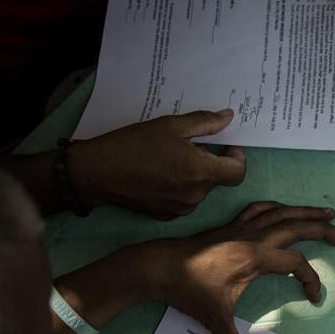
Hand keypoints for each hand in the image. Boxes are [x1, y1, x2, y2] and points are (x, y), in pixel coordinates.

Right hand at [68, 110, 244, 219]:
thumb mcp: (171, 125)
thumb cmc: (133, 145)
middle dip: (208, 162)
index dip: (237, 158)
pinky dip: (179, 188)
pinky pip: (184, 200)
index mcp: (200, 172)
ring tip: (168, 160)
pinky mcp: (167, 216)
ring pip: (200, 190)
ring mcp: (181, 209)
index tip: (227, 147)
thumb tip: (228, 117)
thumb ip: (205, 122)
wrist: (97, 173)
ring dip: (193, 175)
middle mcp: (195, 195)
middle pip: (216, 179)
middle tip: (187, 146)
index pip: (238, 172)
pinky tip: (159, 175)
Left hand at [140, 202, 334, 333]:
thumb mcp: (214, 320)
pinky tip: (286, 210)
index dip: (310, 280)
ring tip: (328, 211)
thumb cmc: (188, 290)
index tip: (313, 298)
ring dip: (307, 211)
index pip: (296, 263)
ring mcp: (243, 226)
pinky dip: (279, 207)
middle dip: (324, 229)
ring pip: (282, 211)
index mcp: (255, 257)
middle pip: (298, 226)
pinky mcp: (232, 224)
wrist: (157, 265)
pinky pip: (262, 208)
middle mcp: (253, 236)